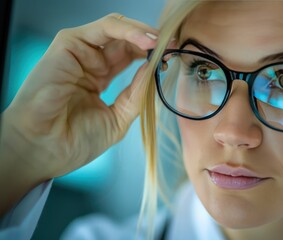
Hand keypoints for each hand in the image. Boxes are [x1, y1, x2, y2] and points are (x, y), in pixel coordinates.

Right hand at [0, 13, 158, 212]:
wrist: (44, 150)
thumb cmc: (74, 140)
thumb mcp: (117, 118)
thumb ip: (135, 94)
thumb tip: (154, 70)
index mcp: (99, 76)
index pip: (130, 55)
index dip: (152, 53)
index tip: (173, 57)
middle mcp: (90, 61)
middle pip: (125, 39)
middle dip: (151, 40)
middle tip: (172, 45)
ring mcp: (79, 52)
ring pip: (115, 28)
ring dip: (142, 32)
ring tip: (162, 42)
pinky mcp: (67, 45)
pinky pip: (101, 29)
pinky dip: (126, 31)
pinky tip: (144, 42)